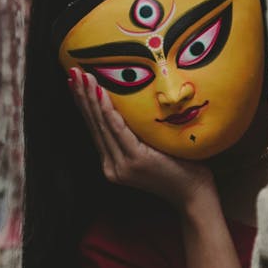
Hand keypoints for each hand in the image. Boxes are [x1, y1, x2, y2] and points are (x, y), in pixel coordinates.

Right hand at [68, 68, 216, 211]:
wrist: (193, 195)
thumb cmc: (180, 169)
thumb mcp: (152, 150)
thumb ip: (138, 135)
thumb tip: (133, 106)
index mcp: (113, 162)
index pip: (95, 128)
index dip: (83, 104)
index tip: (75, 82)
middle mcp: (112, 166)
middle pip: (93, 124)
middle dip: (82, 96)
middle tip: (74, 72)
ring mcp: (122, 165)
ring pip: (102, 125)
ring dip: (91, 98)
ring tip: (83, 77)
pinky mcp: (135, 161)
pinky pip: (118, 131)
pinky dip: (109, 111)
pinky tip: (101, 95)